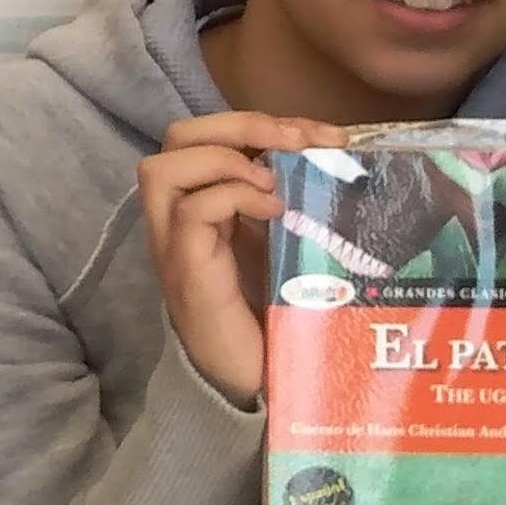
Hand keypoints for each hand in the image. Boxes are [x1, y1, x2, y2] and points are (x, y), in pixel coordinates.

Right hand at [136, 111, 347, 404]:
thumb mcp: (287, 246)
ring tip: (273, 181)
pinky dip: (233, 195)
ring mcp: (175, 245)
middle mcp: (177, 220)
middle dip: (239, 123)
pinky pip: (191, 211)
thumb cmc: (275, 318)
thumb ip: (293, 206)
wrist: (254, 383)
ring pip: (163, 167)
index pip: (207, 135)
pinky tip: (274, 212)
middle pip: (176, 137)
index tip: (323, 136)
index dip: (261, 120)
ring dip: (226, 158)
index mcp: (205, 207)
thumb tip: (343, 162)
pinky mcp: (186, 271)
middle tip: (294, 144)